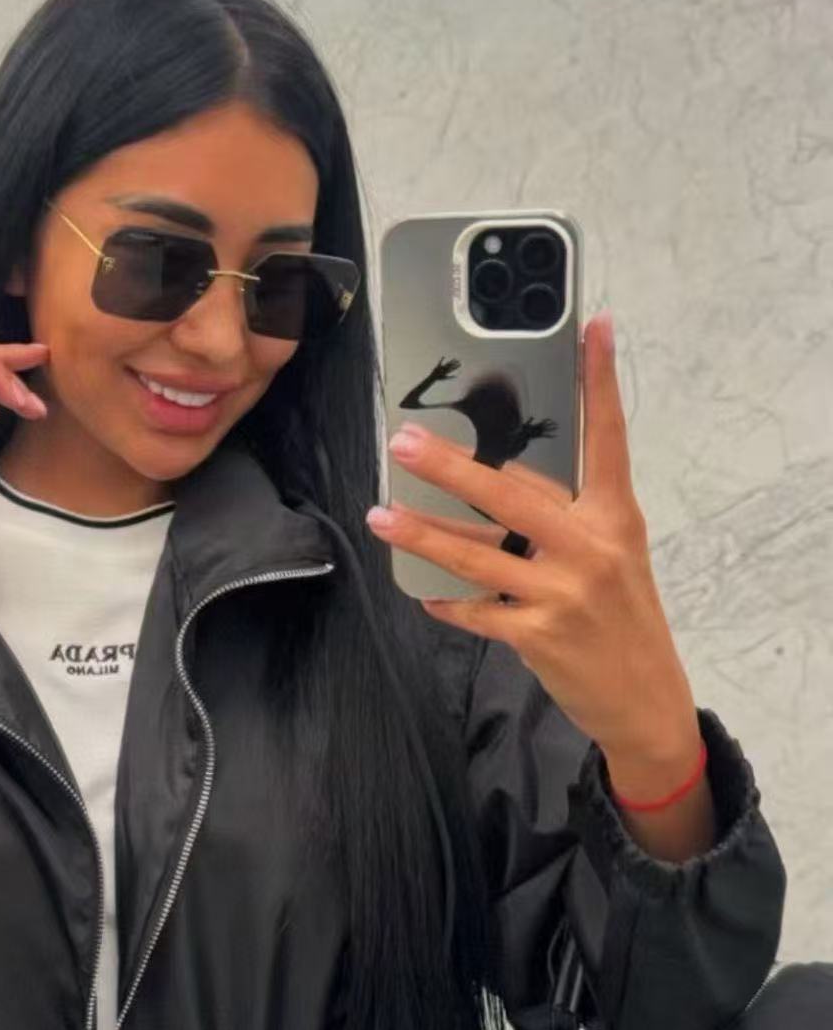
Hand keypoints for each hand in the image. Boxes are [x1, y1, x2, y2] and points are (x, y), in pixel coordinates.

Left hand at [365, 314, 698, 764]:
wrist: (646, 701)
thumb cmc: (622, 621)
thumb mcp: (610, 559)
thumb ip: (563, 521)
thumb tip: (496, 488)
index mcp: (615, 518)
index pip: (608, 439)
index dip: (600, 382)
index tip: (593, 327)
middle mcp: (591, 548)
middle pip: (511, 494)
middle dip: (451, 466)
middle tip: (404, 442)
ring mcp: (563, 593)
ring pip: (477, 555)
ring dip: (423, 535)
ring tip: (381, 517)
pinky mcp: (539, 635)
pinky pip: (476, 610)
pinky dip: (447, 602)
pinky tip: (425, 593)